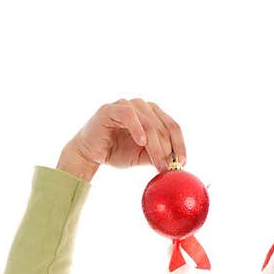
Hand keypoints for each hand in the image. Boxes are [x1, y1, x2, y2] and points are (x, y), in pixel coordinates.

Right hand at [68, 98, 188, 175]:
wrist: (90, 154)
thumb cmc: (116, 152)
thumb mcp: (143, 157)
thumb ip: (159, 155)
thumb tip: (176, 162)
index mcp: (152, 115)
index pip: (172, 126)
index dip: (180, 144)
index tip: (182, 162)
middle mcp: (141, 106)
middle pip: (162, 126)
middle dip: (167, 149)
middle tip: (167, 168)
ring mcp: (126, 105)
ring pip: (149, 123)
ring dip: (156, 146)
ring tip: (157, 163)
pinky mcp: (110, 109)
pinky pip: (129, 115)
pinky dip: (137, 128)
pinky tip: (142, 142)